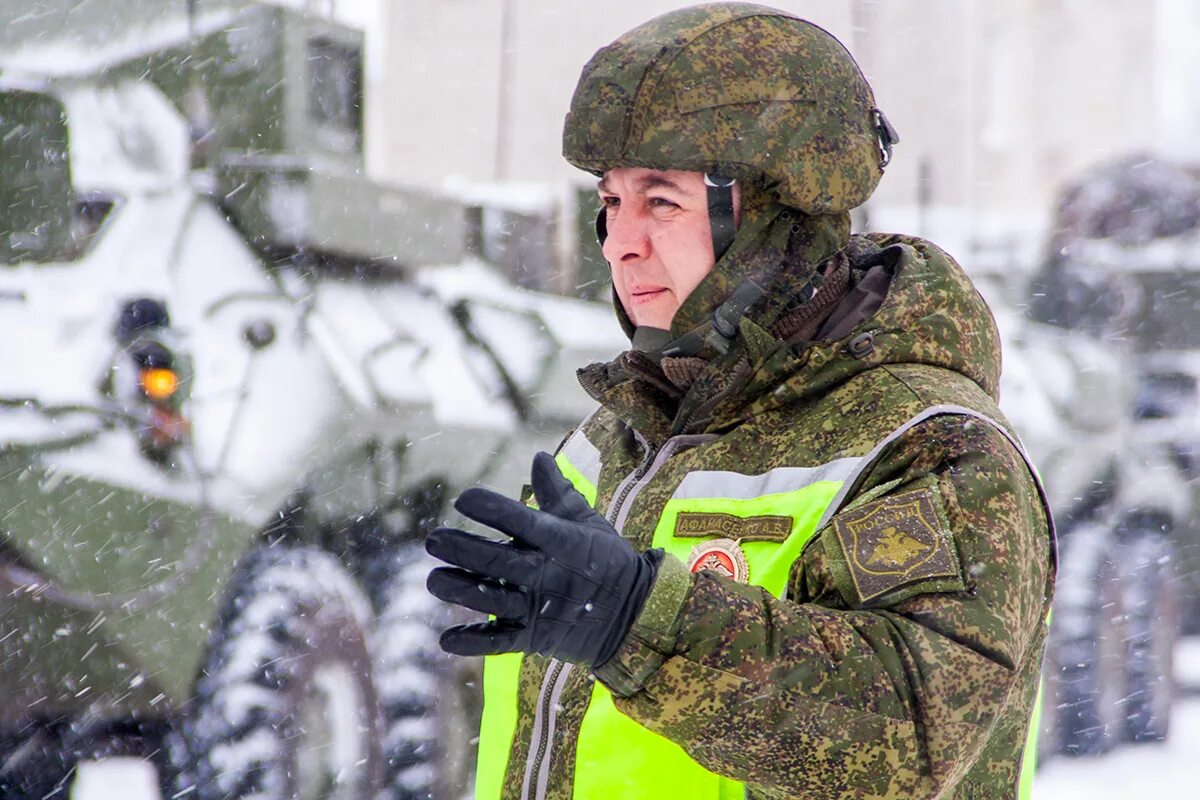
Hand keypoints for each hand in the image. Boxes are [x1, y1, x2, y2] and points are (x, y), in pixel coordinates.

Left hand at [426, 451, 660, 666]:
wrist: (634, 614)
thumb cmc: (606, 560)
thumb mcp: (587, 522)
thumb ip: (558, 492)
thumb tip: (538, 455)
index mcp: (559, 541)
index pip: (522, 521)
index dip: (492, 509)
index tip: (464, 498)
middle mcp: (546, 574)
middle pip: (498, 562)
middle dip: (462, 550)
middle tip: (432, 540)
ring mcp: (539, 609)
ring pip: (494, 600)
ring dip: (461, 591)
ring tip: (434, 580)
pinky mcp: (536, 638)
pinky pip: (501, 642)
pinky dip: (475, 643)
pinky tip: (447, 639)